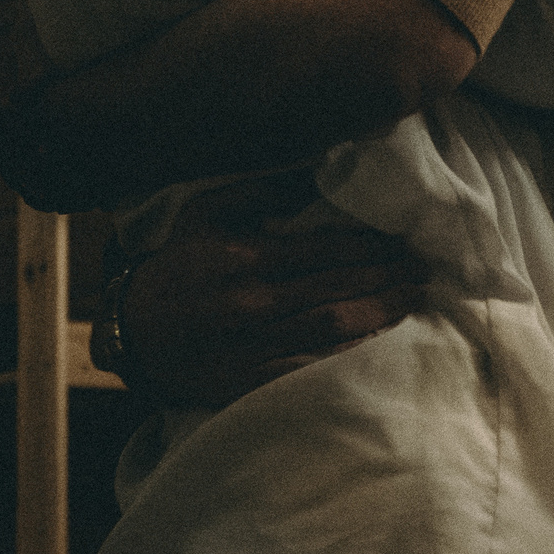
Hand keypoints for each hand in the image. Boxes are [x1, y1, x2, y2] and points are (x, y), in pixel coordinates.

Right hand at [116, 174, 430, 407]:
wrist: (130, 332)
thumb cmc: (178, 265)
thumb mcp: (208, 212)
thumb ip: (262, 189)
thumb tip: (319, 170)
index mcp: (245, 260)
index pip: (324, 251)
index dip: (370, 247)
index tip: (401, 240)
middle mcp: (251, 305)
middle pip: (336, 290)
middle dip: (386, 278)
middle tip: (423, 269)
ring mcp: (249, 348)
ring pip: (331, 331)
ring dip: (379, 315)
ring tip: (413, 299)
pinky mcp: (246, 383)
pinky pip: (309, 372)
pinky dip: (347, 358)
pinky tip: (377, 344)